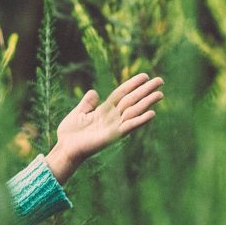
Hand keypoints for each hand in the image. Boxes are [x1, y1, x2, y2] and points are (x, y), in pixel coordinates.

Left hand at [45, 72, 165, 182]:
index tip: (145, 76)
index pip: (122, 94)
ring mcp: (114, 126)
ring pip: (134, 111)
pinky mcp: (113, 136)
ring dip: (147, 103)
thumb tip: (94, 92)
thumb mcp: (78, 112)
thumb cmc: (70, 133)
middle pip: (132, 100)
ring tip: (160, 94)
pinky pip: (129, 126)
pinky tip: (152, 113)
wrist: (65, 148)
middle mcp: (112, 118)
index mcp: (104, 110)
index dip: (133, 84)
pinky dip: (140, 120)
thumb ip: (87, 103)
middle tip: (160, 80)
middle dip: (145, 90)